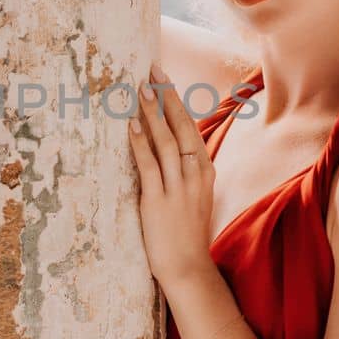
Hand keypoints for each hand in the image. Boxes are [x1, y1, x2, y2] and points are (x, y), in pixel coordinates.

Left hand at [128, 62, 216, 293]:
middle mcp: (195, 175)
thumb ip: (185, 172)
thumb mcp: (193, 196)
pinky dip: (141, 143)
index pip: (191, 128)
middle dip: (166, 97)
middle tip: (153, 70)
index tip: (165, 80)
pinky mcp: (159, 201)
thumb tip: (168, 147)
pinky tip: (133, 125)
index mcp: (205, 172)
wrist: (189, 268)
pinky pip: (150, 166)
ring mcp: (179, 188)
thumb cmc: (186, 232)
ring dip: (153, 113)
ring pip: (166, 142)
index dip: (177, 102)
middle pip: (181, 127)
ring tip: (141, 89)